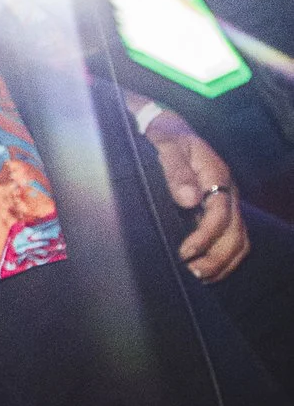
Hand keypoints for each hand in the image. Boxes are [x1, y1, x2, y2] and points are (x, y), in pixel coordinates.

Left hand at [144, 109, 249, 281]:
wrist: (171, 129)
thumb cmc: (167, 137)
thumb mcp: (166, 146)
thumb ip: (176, 171)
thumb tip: (189, 200)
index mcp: (216, 176)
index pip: (220, 213)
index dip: (205, 236)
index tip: (185, 253)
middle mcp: (227, 191)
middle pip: (236, 231)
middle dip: (218, 256)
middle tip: (194, 273)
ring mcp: (226, 201)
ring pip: (239, 238)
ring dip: (224, 261)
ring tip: (201, 276)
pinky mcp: (219, 209)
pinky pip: (231, 236)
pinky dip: (225, 256)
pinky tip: (208, 268)